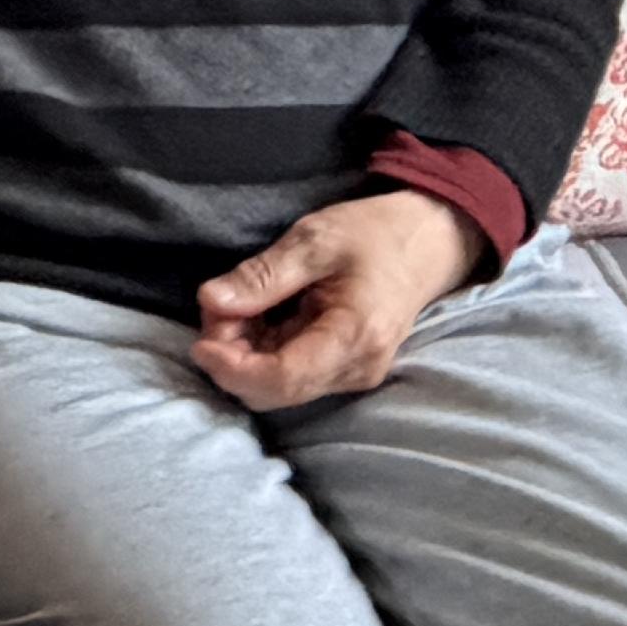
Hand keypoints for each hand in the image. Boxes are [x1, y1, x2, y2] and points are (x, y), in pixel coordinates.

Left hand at [189, 192, 486, 408]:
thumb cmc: (373, 235)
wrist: (426, 242)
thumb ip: (262, 276)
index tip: (201, 341)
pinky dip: (262, 353)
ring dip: (244, 355)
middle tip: (219, 307)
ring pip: (277, 388)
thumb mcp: (314, 240)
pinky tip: (259, 317)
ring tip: (239, 306)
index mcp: (354, 335)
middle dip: (233, 358)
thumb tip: (210, 302)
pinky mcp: (343, 372)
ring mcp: (352, 376)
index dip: (232, 368)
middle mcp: (356, 369)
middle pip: (273, 390)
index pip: (282, 378)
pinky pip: (290, 377)